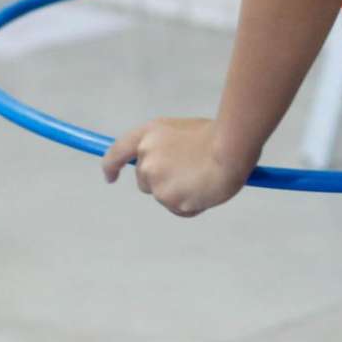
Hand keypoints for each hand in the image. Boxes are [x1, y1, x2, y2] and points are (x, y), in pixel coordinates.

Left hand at [102, 117, 253, 217]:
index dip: (111, 166)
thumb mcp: (182, 132)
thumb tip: (168, 166)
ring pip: (164, 197)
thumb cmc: (217, 136)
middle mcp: (146, 157)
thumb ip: (166, 147)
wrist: (231, 148)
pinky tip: (207, 190)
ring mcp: (156, 180)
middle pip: (144, 181)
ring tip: (205, 179)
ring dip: (181, 194)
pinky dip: (193, 205)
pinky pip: (180, 209)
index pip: (117, 152)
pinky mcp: (169, 199)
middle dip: (162, 182)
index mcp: (148, 134)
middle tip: (191, 174)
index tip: (111, 177)